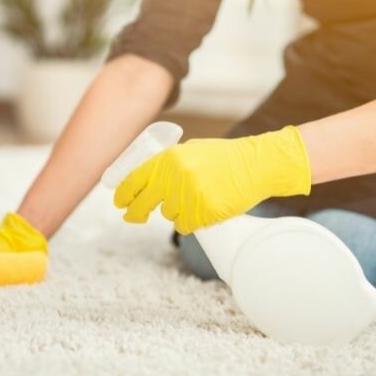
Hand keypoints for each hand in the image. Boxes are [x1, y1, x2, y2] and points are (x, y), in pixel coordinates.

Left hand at [113, 126, 311, 233]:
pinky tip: (204, 208)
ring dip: (176, 211)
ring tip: (196, 197)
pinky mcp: (203, 211)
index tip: (119, 203)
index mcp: (168, 158)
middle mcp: (175, 176)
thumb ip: (167, 164)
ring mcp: (189, 195)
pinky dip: (191, 221)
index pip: (134, 180)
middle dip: (136, 213)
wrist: (257, 164)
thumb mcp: (190, 151)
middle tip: (134, 217)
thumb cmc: (224, 157)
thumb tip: (142, 179)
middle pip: (144, 203)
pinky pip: (186, 225)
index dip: (122, 194)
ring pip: (168, 215)